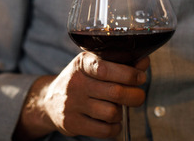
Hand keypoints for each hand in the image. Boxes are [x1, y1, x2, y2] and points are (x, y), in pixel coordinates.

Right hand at [15, 52, 148, 139]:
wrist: (49, 100)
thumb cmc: (80, 80)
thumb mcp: (94, 65)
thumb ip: (119, 63)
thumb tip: (143, 63)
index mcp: (82, 63)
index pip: (106, 68)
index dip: (128, 74)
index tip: (140, 77)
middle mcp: (75, 83)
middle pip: (115, 92)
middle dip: (134, 95)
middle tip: (138, 96)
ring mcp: (72, 104)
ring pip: (111, 113)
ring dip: (121, 112)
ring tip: (118, 108)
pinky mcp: (72, 123)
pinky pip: (104, 130)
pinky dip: (114, 128)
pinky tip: (112, 121)